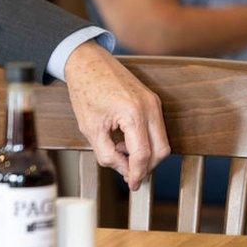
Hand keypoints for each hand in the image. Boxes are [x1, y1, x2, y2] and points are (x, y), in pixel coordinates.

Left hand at [64, 41, 169, 190]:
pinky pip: (156, 128)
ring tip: (119, 151)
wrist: (86, 61)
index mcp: (133, 114)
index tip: (133, 185)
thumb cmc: (84, 90)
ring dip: (146, 153)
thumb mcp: (90, 128)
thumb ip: (107, 154)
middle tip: (127, 173)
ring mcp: (153, 102)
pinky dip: (145, 140)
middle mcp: (149, 107)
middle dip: (147, 166)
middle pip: (161, 150)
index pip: (143, 155)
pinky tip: (124, 141)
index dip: (138, 173)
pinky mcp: (152, 100)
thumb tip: (124, 170)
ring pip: (162, 140)